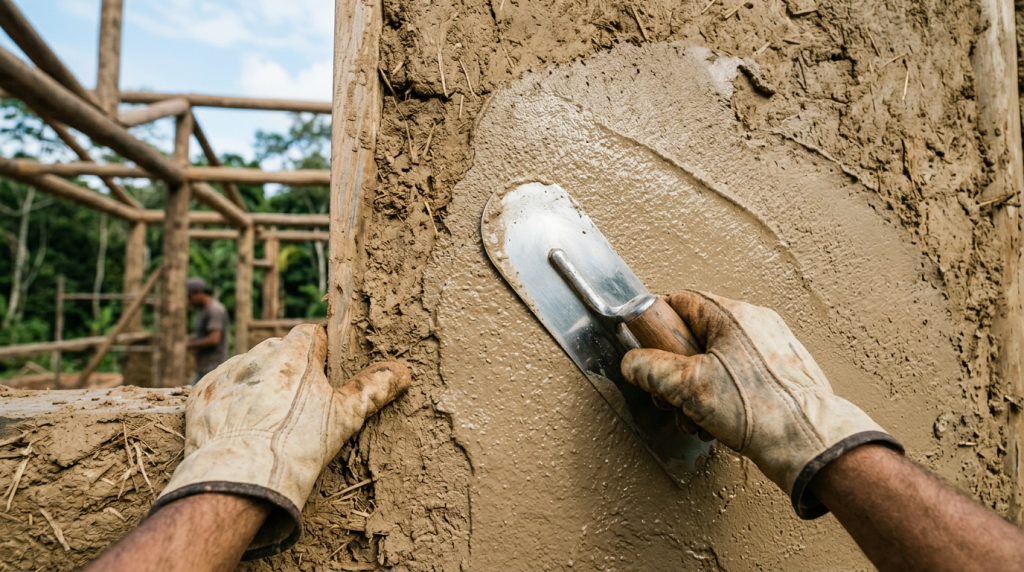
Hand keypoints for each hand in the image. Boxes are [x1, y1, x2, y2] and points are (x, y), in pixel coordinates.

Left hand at [150, 324, 410, 558]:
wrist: (239, 481)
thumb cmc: (298, 446)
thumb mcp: (346, 417)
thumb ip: (374, 388)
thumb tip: (401, 371)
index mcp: (295, 351)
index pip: (312, 333)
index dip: (322, 354)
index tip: (325, 379)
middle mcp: (258, 354)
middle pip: (281, 352)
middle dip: (290, 372)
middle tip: (299, 408)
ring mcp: (226, 374)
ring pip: (250, 370)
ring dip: (260, 386)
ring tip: (268, 424)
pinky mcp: (200, 396)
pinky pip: (221, 390)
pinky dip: (231, 403)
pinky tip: (242, 430)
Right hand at [621, 291, 900, 518]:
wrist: (810, 445)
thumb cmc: (759, 409)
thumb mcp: (688, 386)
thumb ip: (650, 369)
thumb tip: (633, 363)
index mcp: (733, 315)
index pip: (680, 302)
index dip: (657, 328)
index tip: (648, 352)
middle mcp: (754, 326)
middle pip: (694, 339)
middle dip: (675, 374)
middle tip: (670, 395)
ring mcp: (768, 353)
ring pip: (713, 365)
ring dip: (695, 395)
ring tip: (696, 418)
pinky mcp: (778, 378)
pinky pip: (735, 382)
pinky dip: (719, 403)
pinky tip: (717, 426)